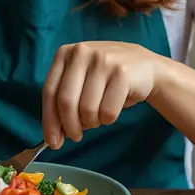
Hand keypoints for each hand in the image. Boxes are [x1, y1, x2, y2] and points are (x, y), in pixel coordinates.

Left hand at [42, 41, 165, 148]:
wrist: (145, 66)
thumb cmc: (107, 79)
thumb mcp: (81, 81)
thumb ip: (64, 103)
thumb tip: (52, 138)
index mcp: (65, 53)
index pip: (49, 92)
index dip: (49, 121)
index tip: (52, 141)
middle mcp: (81, 52)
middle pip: (66, 102)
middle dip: (70, 126)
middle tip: (76, 136)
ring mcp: (102, 60)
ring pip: (87, 109)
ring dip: (92, 122)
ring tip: (98, 117)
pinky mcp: (122, 72)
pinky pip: (108, 111)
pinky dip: (108, 119)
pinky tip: (112, 110)